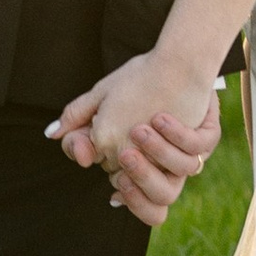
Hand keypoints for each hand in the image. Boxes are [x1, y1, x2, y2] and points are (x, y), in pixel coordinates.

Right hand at [50, 51, 223, 223]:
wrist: (173, 57)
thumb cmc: (136, 79)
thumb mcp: (102, 97)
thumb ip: (77, 117)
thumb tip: (52, 134)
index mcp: (135, 163)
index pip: (124, 189)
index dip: (120, 186)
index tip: (100, 159)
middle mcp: (159, 165)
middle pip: (151, 198)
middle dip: (137, 177)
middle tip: (126, 154)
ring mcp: (182, 153)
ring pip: (174, 185)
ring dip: (158, 158)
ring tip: (141, 129)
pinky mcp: (203, 136)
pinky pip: (195, 149)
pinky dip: (180, 137)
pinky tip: (163, 117)